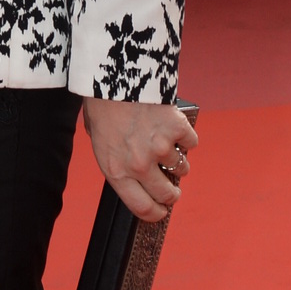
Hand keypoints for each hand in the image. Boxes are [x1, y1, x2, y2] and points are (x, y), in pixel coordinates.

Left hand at [83, 98, 198, 222]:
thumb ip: (117, 161)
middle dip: (172, 194)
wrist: (114, 76)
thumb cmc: (102, 107)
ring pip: (182, 169)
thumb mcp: (99, 142)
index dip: (154, 213)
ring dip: (178, 162)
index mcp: (116, 171)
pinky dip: (185, 137)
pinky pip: (191, 142)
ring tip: (168, 149)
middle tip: (173, 189)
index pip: (141, 207)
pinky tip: (173, 128)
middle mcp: (139, 165)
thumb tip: (134, 177)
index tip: (160, 212)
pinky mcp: (177, 130)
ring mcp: (160, 148)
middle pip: (167, 194)